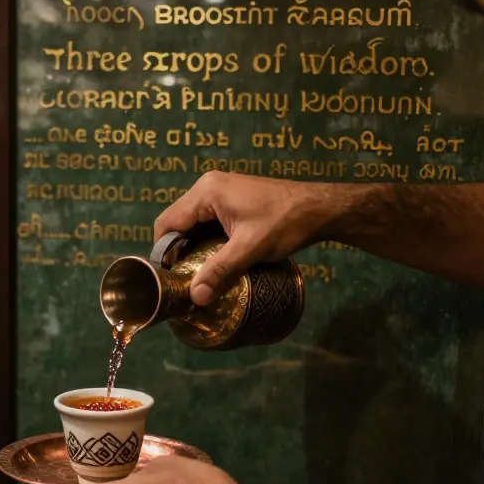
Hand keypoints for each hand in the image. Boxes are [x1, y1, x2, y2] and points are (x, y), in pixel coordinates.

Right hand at [153, 171, 339, 305]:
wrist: (320, 208)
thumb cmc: (285, 223)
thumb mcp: (250, 249)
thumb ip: (220, 271)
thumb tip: (195, 297)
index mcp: (207, 192)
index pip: (167, 222)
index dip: (164, 252)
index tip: (169, 277)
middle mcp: (208, 186)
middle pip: (177, 221)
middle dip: (178, 250)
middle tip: (182, 278)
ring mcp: (220, 189)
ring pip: (191, 222)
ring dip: (192, 246)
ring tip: (196, 272)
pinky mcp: (231, 198)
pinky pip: (206, 220)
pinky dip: (205, 239)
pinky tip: (213, 258)